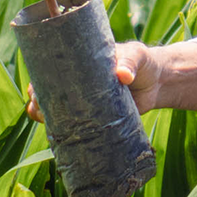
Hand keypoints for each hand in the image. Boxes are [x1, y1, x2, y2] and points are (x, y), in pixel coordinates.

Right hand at [24, 40, 160, 122]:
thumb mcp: (136, 56)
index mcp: (80, 64)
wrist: (161, 83)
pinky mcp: (96, 120)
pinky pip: (75, 127)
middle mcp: (77, 84)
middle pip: (47, 94)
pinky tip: (61, 140)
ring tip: (49, 124)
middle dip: (38, 103)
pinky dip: (65, 134)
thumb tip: (123, 75)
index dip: (37, 82)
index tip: (35, 91)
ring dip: (47, 119)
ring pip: (57, 113)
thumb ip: (129, 63)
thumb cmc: (144, 62)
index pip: (49, 71)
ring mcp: (85, 103)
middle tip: (41, 110)